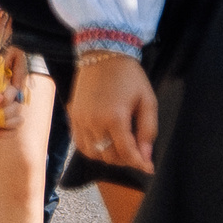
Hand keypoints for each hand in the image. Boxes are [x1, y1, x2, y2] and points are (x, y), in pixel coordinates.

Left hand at [0, 81, 22, 142]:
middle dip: (5, 113)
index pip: (13, 91)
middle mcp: (8, 104)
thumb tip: (1, 98)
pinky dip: (4, 133)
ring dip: (6, 123)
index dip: (8, 97)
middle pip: (17, 107)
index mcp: (0, 92)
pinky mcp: (8, 129)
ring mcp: (9, 117)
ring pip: (19, 120)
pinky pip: (14, 132)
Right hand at [69, 54, 156, 172]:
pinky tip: (104, 142)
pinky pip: (80, 143)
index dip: (140, 163)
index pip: (127, 153)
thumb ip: (148, 130)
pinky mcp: (73, 115)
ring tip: (120, 149)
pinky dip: (92, 148)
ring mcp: (80, 119)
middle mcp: (94, 121)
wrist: (102, 54)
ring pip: (92, 153)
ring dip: (107, 156)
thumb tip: (146, 156)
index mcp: (115, 117)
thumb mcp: (147, 100)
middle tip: (137, 155)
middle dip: (125, 160)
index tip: (149, 168)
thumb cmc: (129, 76)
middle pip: (109, 156)